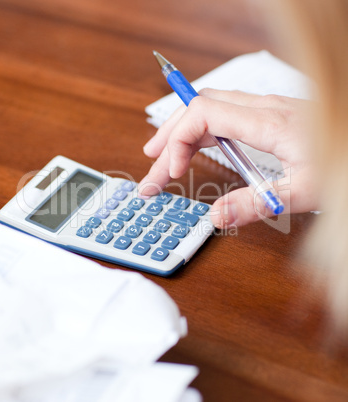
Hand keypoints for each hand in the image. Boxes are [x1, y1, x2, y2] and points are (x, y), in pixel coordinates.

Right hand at [138, 89, 318, 227]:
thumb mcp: (305, 191)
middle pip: (199, 108)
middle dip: (169, 137)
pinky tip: (196, 147)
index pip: (203, 113)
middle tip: (151, 168)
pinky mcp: (269, 116)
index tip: (171, 172)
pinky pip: (223, 114)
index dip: (178, 140)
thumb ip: (257, 204)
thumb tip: (215, 216)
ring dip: (181, 132)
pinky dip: (201, 131)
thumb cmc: (345, 162)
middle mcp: (262, 108)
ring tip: (161, 156)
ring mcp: (265, 109)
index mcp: (268, 121)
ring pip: (209, 109)